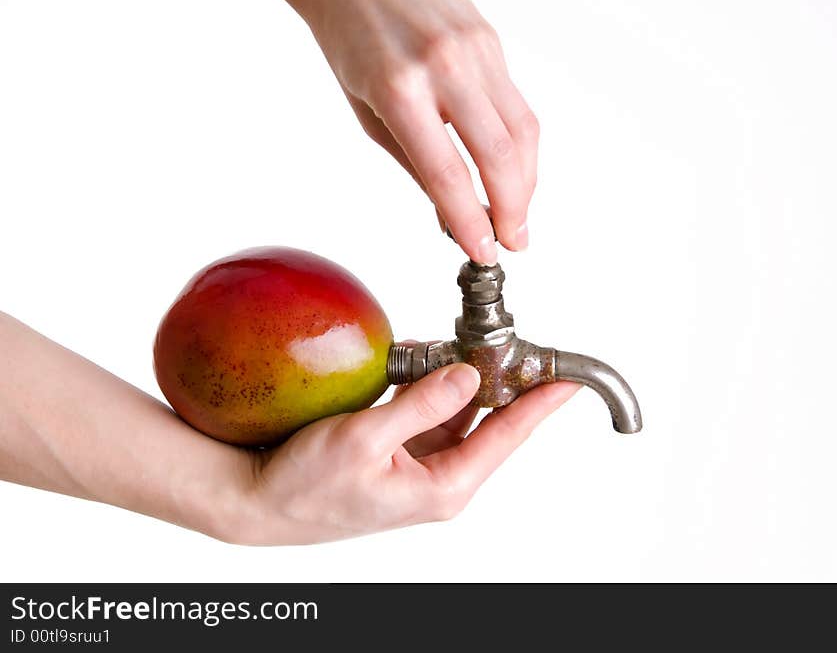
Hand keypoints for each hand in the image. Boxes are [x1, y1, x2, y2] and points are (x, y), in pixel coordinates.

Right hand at [243, 364, 578, 543]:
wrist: (261, 502)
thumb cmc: (307, 485)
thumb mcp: (366, 438)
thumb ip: (423, 403)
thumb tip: (467, 374)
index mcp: (443, 485)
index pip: (506, 436)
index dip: (539, 404)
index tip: (567, 378)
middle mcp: (439, 478)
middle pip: (487, 422)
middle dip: (498, 379)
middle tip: (513, 342)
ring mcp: (418, 465)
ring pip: (456, 413)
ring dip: (457, 378)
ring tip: (461, 343)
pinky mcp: (398, 452)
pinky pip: (426, 412)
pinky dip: (427, 384)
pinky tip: (421, 360)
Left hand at [287, 0, 538, 264]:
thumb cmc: (350, 40)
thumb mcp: (367, 110)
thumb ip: (414, 161)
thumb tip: (451, 209)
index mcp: (400, 89)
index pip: (448, 174)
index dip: (471, 222)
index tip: (483, 252)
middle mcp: (444, 66)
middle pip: (499, 155)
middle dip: (512, 209)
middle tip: (513, 242)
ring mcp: (475, 48)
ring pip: (522, 130)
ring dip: (525, 182)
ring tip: (516, 215)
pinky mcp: (492, 41)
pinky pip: (518, 104)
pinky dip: (520, 148)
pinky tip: (513, 171)